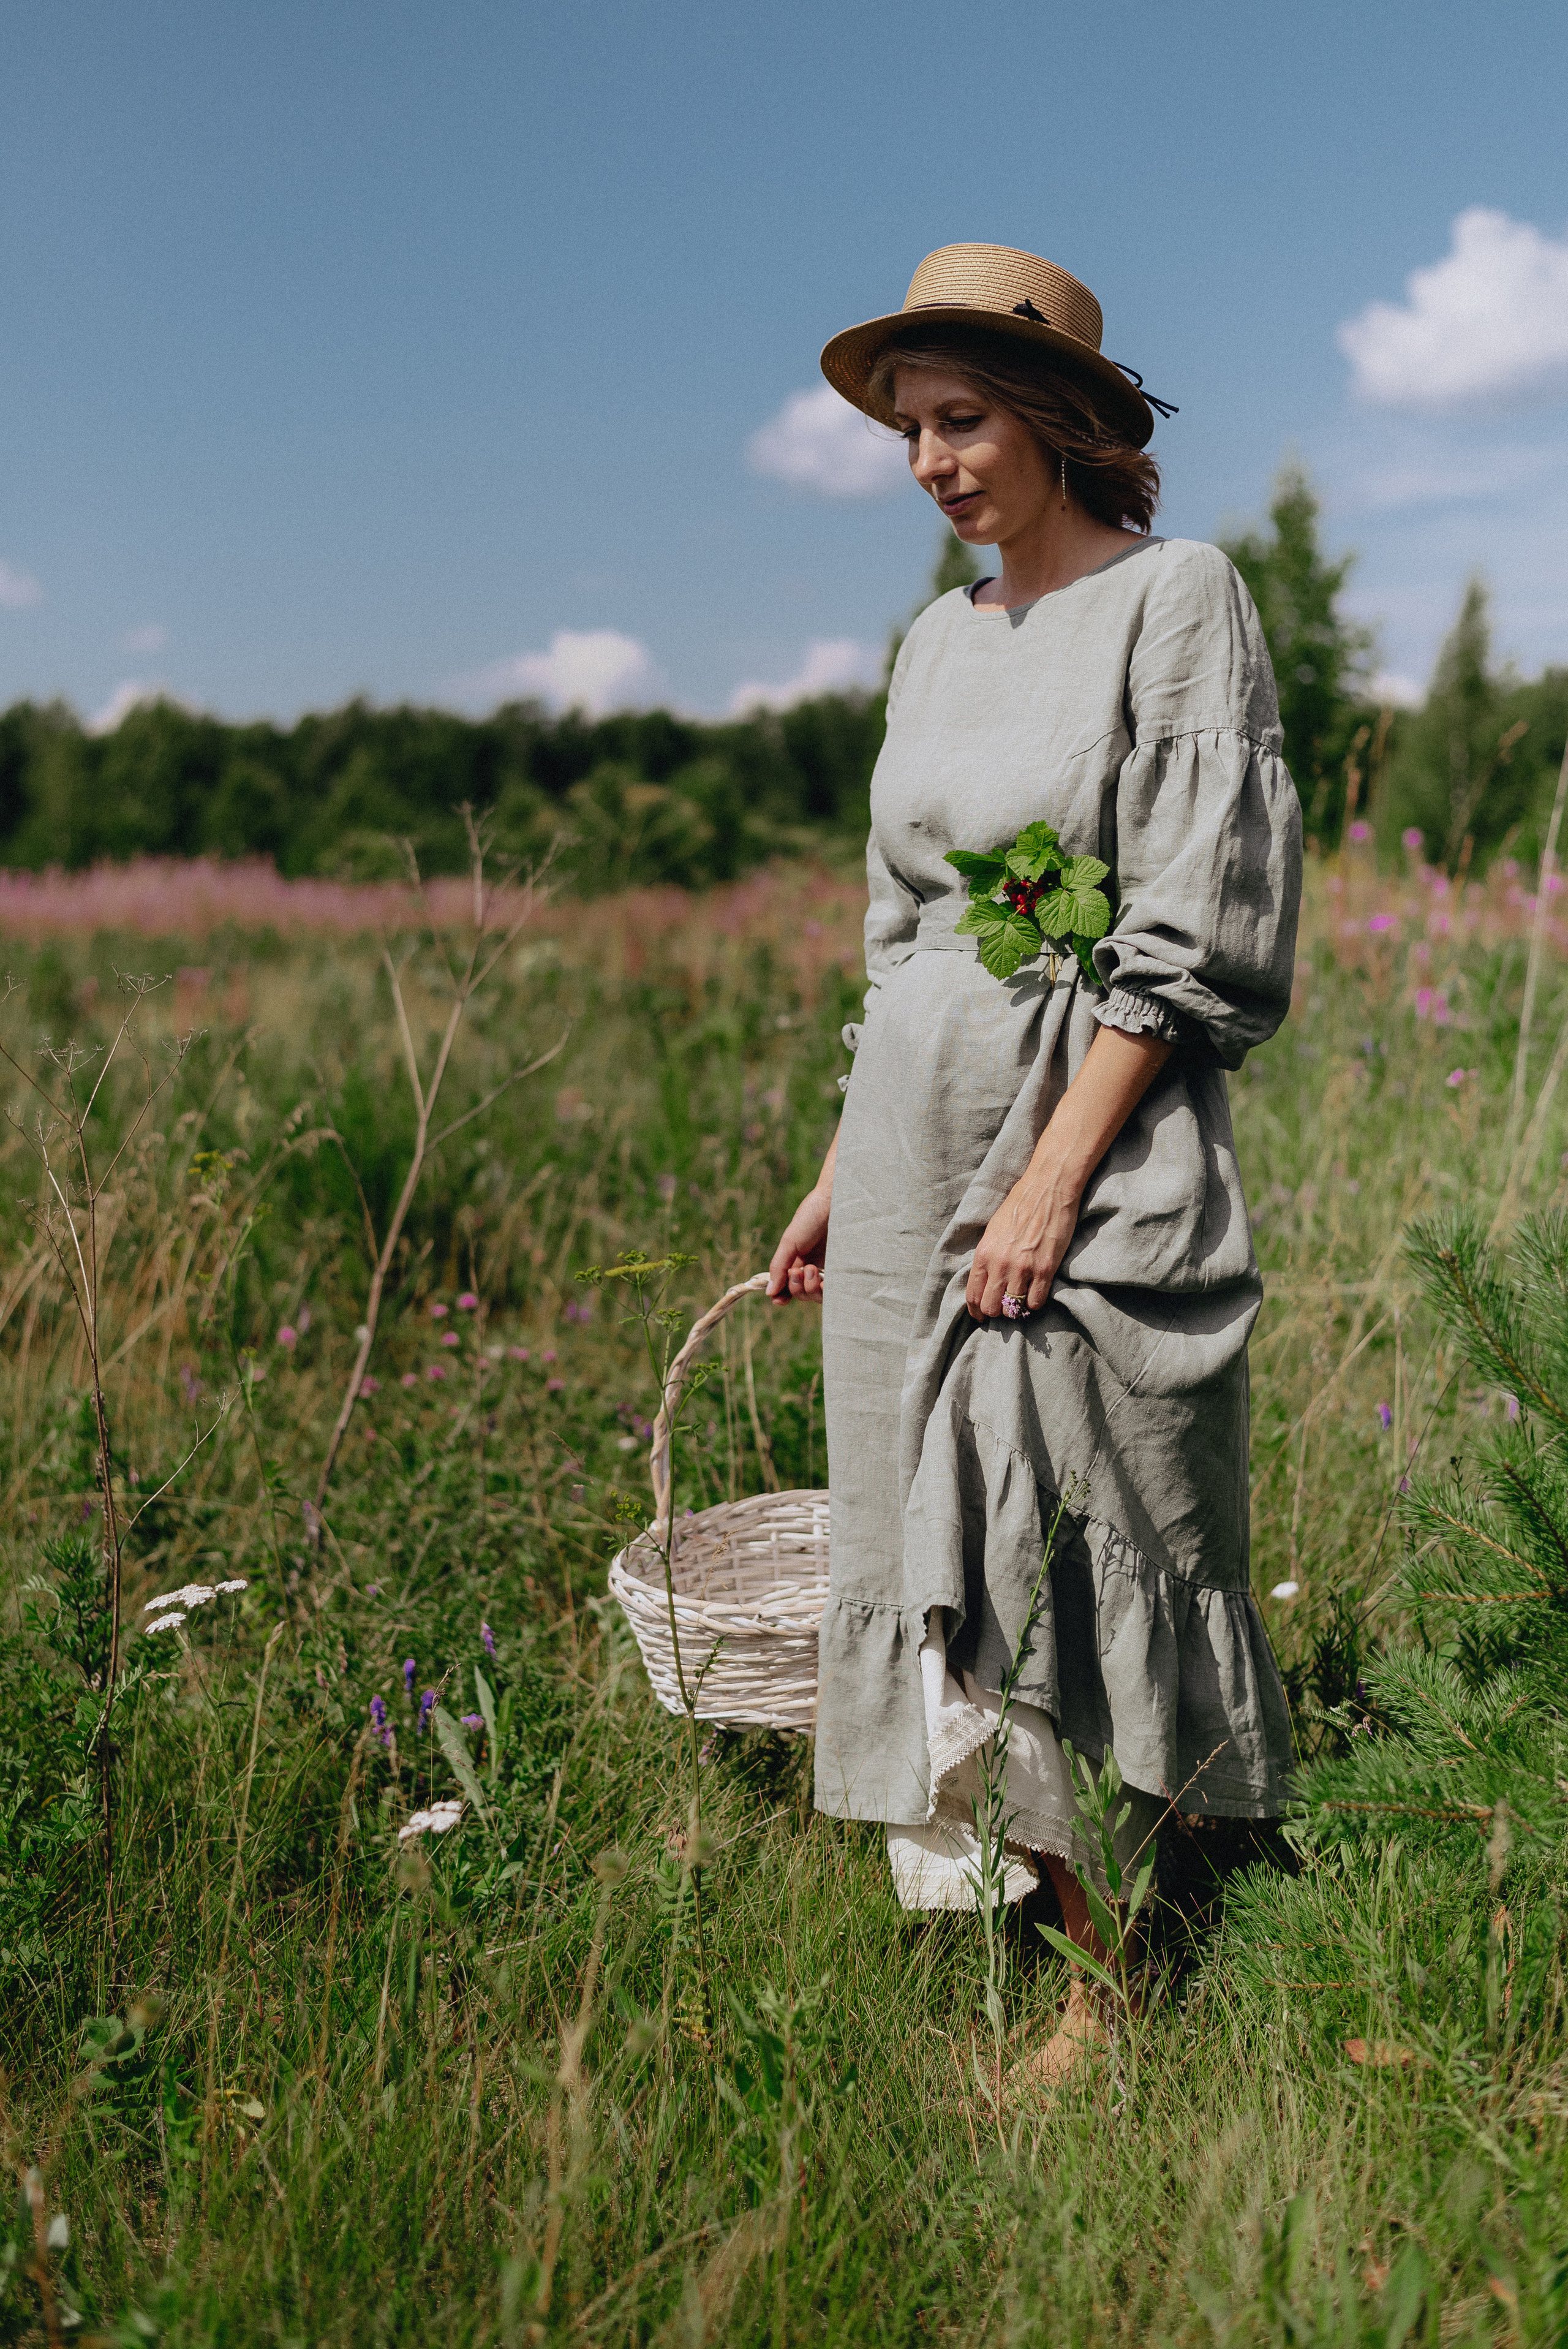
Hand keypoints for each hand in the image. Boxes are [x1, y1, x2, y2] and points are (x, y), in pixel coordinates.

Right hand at [767, 1186, 829, 1303]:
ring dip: (810, 1289)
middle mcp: (813, 1267)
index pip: (788, 1287)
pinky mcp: (845, 1270)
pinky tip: (824, 1280)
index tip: (779, 1300)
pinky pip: (836, 1291)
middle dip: (796, 1288)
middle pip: (802, 1294)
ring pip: (818, 1296)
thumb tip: (768, 1292)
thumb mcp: (790, 1241)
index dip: (782, 1296)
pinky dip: (827, 1291)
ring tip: (812, 1269)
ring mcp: (830, 1269)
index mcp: (797, 1261)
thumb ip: (779, 1266)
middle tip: (798, 1271)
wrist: (836, 1201)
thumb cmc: (811, 1217)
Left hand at [966, 1161, 1081, 1320]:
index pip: (973, 1295)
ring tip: (1021, 1300)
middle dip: (995, 1312)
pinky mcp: (1045, 1269)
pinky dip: (1035, 1303)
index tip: (981, 1316)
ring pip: (1013, 1308)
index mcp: (983, 1254)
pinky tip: (1036, 1293)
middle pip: (990, 1307)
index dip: (976, 1311)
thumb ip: (987, 1256)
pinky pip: (1036, 1302)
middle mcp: (1000, 1264)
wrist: (1047, 1188)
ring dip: (1016, 1308)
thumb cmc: (1019, 1205)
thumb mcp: (993, 1230)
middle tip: (1003, 1308)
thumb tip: (985, 1280)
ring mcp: (1023, 1268)